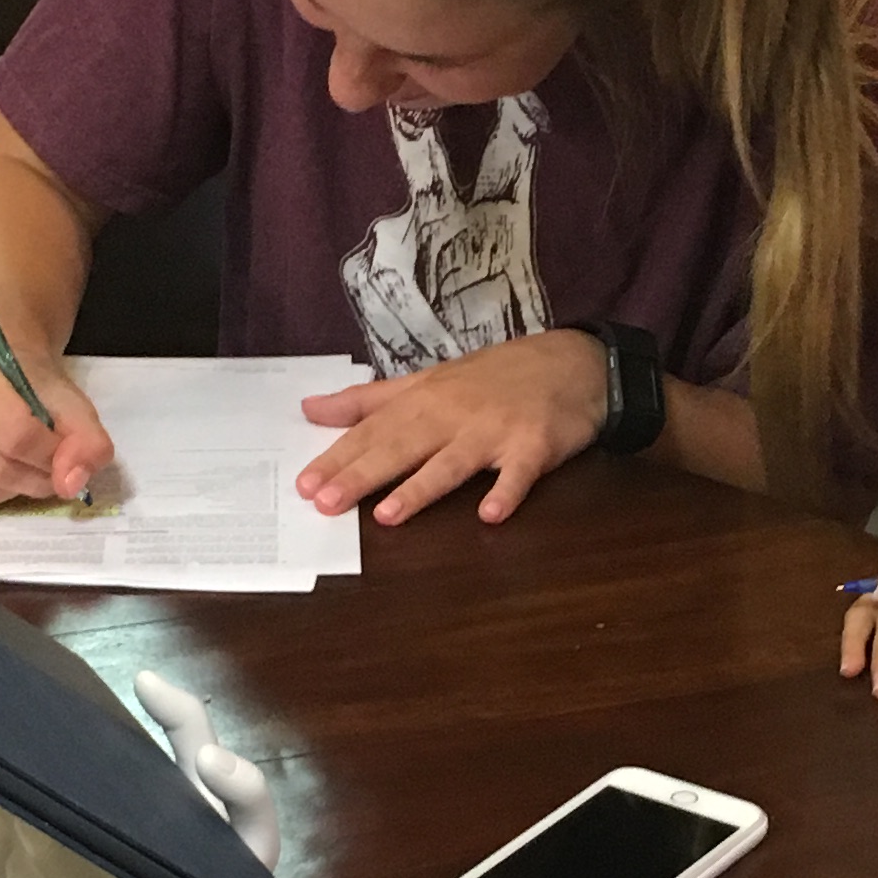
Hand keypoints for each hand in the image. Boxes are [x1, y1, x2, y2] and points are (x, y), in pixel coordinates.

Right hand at [0, 349, 111, 510]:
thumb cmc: (30, 389)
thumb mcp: (70, 403)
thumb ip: (85, 439)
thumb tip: (71, 483)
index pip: (16, 435)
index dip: (51, 455)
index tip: (65, 452)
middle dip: (35, 477)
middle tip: (49, 466)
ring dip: (13, 491)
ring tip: (23, 468)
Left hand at [297, 327, 607, 526]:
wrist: (572, 362)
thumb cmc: (495, 377)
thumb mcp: (427, 381)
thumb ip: (369, 400)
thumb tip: (310, 409)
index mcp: (424, 400)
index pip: (373, 431)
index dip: (339, 457)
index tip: (304, 483)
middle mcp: (453, 414)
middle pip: (402, 447)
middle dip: (363, 474)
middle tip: (325, 502)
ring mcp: (495, 430)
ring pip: (452, 462)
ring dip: (422, 487)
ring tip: (389, 515)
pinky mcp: (535, 445)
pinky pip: (520, 473)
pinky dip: (507, 491)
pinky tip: (490, 514)